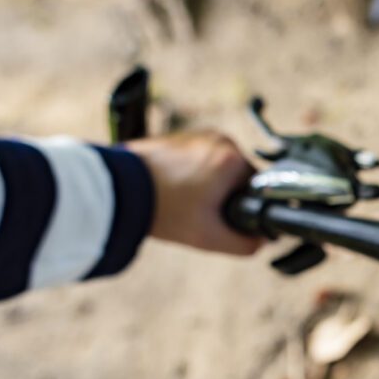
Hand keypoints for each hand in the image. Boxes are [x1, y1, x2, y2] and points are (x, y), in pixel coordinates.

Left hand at [126, 132, 261, 254]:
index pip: (258, 188)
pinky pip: (201, 159)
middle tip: (201, 213)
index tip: (224, 219)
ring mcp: (200, 135)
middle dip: (225, 196)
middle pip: (238, 178)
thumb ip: (245, 244)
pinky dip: (194, 175)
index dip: (245, 208)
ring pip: (220, 169)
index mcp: (233, 160)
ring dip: (210, 186)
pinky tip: (176, 190)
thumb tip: (260, 240)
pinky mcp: (182, 136)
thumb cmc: (164, 209)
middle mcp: (221, 140)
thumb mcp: (210, 238)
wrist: (118, 188)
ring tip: (185, 201)